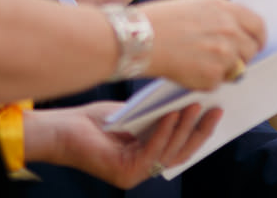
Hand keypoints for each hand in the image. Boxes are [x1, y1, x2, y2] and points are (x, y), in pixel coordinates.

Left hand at [23, 101, 220, 187]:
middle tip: (215, 109)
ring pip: (168, 151)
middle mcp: (143, 168)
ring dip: (183, 128)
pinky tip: (169, 116)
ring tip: (192, 106)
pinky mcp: (125, 174)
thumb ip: (157, 115)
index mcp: (147, 155)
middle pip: (180, 151)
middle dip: (199, 130)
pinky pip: (150, 151)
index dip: (200, 130)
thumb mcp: (132, 115)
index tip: (216, 109)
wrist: (61, 129)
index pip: (181, 146)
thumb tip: (186, 102)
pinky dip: (162, 133)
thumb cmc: (93, 121)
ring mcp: (135, 174)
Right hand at [141, 0, 265, 90]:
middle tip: (218, 59)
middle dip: (239, 56)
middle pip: (250, 50)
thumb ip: (217, 19)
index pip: (258, 26)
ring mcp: (224, 54)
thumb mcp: (192, 7)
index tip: (253, 45)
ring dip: (221, 70)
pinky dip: (203, 81)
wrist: (137, 38)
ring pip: (236, 69)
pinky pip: (217, 83)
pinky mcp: (214, 75)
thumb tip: (234, 35)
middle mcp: (229, 30)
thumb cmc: (157, 21)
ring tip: (193, 62)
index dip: (257, 38)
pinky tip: (184, 69)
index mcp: (224, 9)